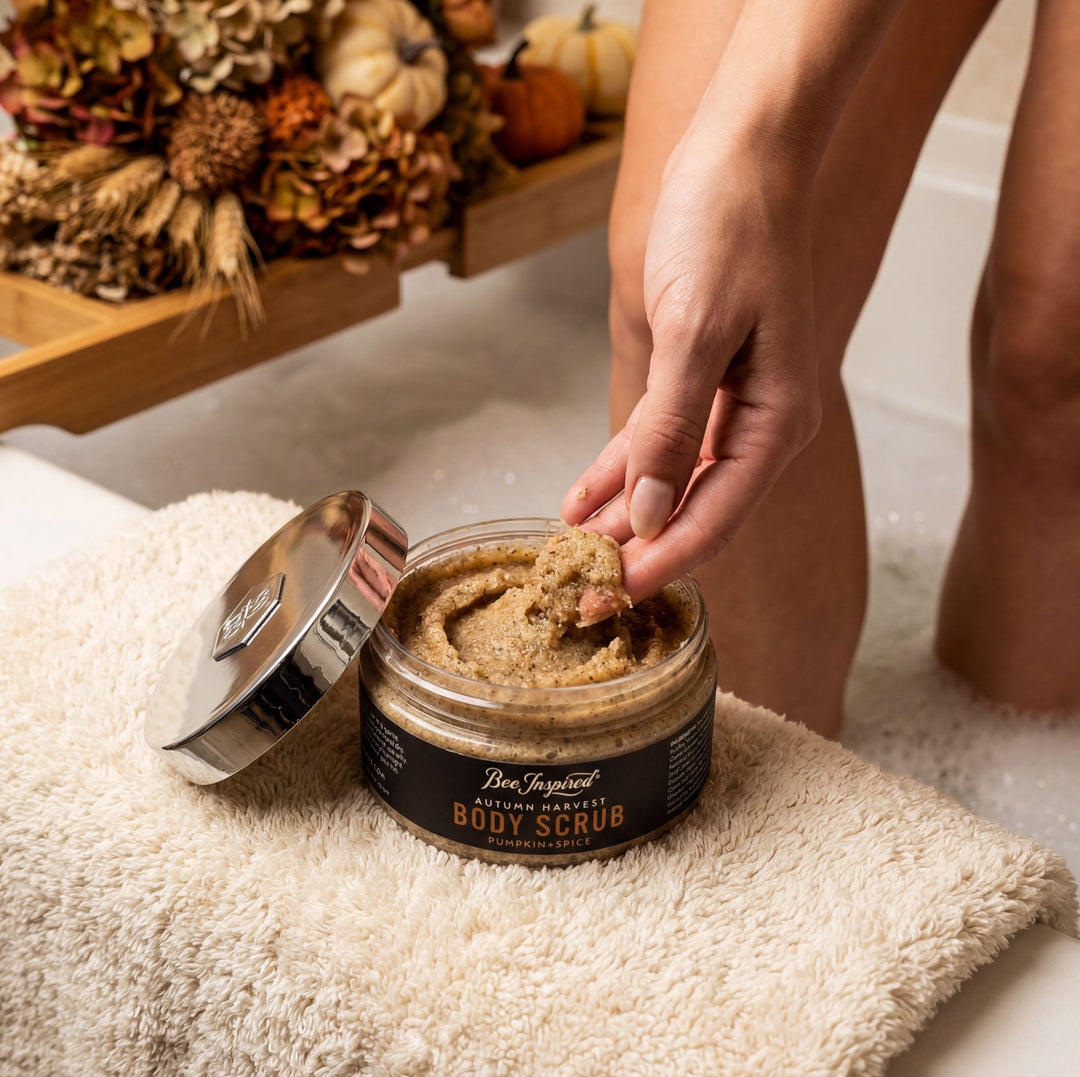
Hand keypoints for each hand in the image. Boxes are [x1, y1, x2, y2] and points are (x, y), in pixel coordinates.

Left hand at [561, 128, 822, 601]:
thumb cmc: (726, 228)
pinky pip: (656, 442)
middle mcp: (760, 423)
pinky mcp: (699, 380)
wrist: (738, 153)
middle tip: (577, 592)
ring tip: (569, 554)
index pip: (714, 518)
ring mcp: (730, 404)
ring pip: (669, 483)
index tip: (607, 596)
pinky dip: (618, 470)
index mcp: (776, 420)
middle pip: (693, 511)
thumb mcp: (694, 330)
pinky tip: (580, 500)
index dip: (659, 564)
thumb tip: (649, 515)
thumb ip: (671, 427)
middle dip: (636, 553)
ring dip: (620, 519)